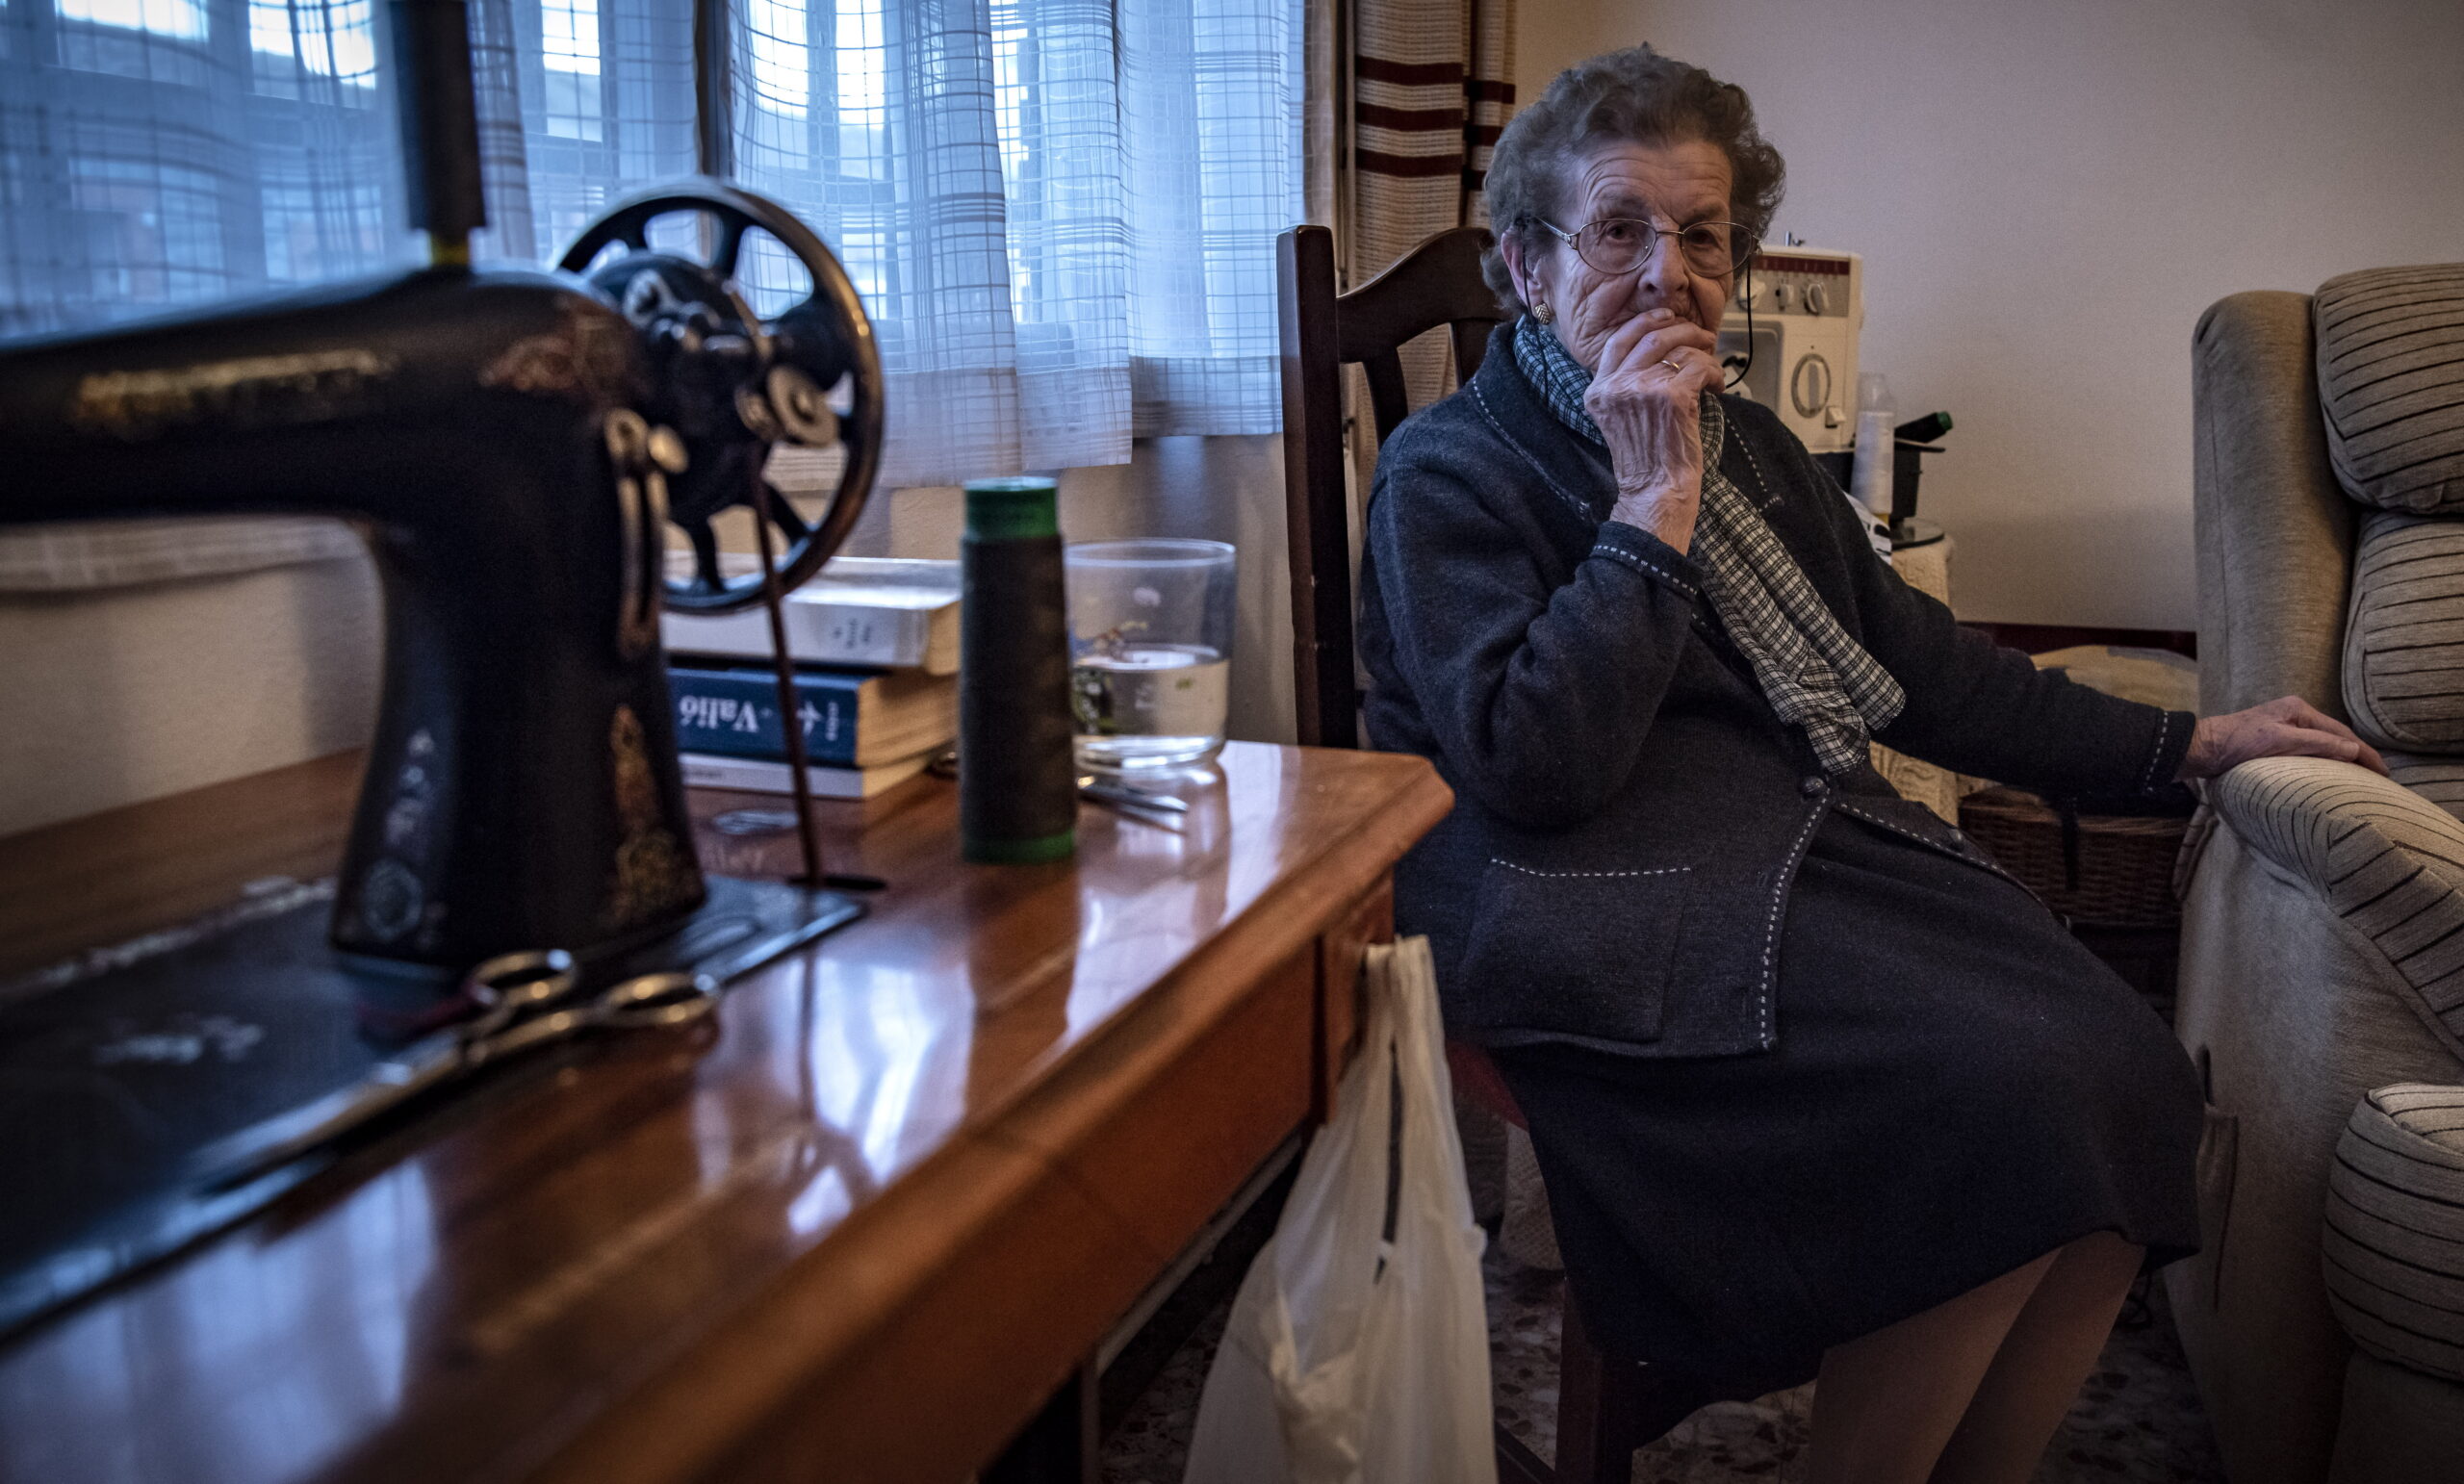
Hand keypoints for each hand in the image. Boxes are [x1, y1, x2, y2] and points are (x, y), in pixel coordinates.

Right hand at [1586, 308, 1722, 551]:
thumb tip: (1665, 350)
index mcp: (1598, 390)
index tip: (1669, 319)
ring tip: (1714, 370)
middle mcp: (1616, 386)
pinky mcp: (1671, 397)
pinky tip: (1718, 387)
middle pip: (1652, 336)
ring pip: (1681, 350)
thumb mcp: (1620, 418)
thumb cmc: (1645, 460)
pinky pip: (1700, 368)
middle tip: (1704, 337)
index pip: (1619, 340)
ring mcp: (1642, 389)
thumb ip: (1628, 385)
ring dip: (1705, 355)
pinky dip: (1715, 373)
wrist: (1655, 491)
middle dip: (1684, 330)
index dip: (1646, 322)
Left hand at [2176, 695, 2389, 779]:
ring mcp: (2284, 726)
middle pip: (2336, 736)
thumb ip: (2318, 743)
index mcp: (2299, 709)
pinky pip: (2310, 750)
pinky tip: (2331, 773)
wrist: (2201, 748)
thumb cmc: (2236, 743)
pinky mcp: (2275, 740)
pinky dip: (2326, 760)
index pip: (2343, 733)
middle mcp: (2294, 714)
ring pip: (2325, 743)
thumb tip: (2355, 750)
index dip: (2365, 753)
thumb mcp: (2280, 741)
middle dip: (2359, 755)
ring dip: (2343, 758)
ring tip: (2362, 777)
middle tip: (2380, 777)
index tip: (2384, 772)